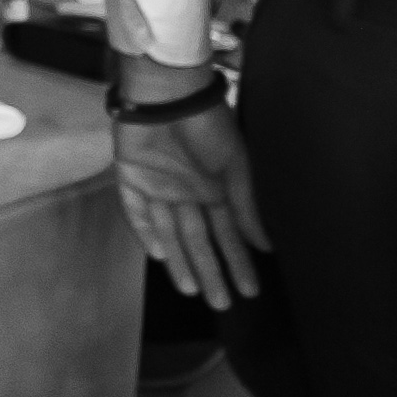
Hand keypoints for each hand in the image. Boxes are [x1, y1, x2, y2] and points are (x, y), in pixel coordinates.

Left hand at [116, 82, 264, 308]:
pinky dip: (146, 231)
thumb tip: (266, 245)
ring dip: (180, 261)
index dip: (238, 262)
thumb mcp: (235, 166)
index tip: (251, 291)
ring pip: (169, 232)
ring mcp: (158, 186)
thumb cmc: (208, 124)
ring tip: (192, 292)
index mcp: (215, 190)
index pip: (228, 235)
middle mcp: (187, 193)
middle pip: (198, 240)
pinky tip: (158, 255)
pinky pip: (136, 209)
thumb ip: (246, 206)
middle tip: (221, 304)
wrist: (169, 92)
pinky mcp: (130, 175)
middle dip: (210, 271)